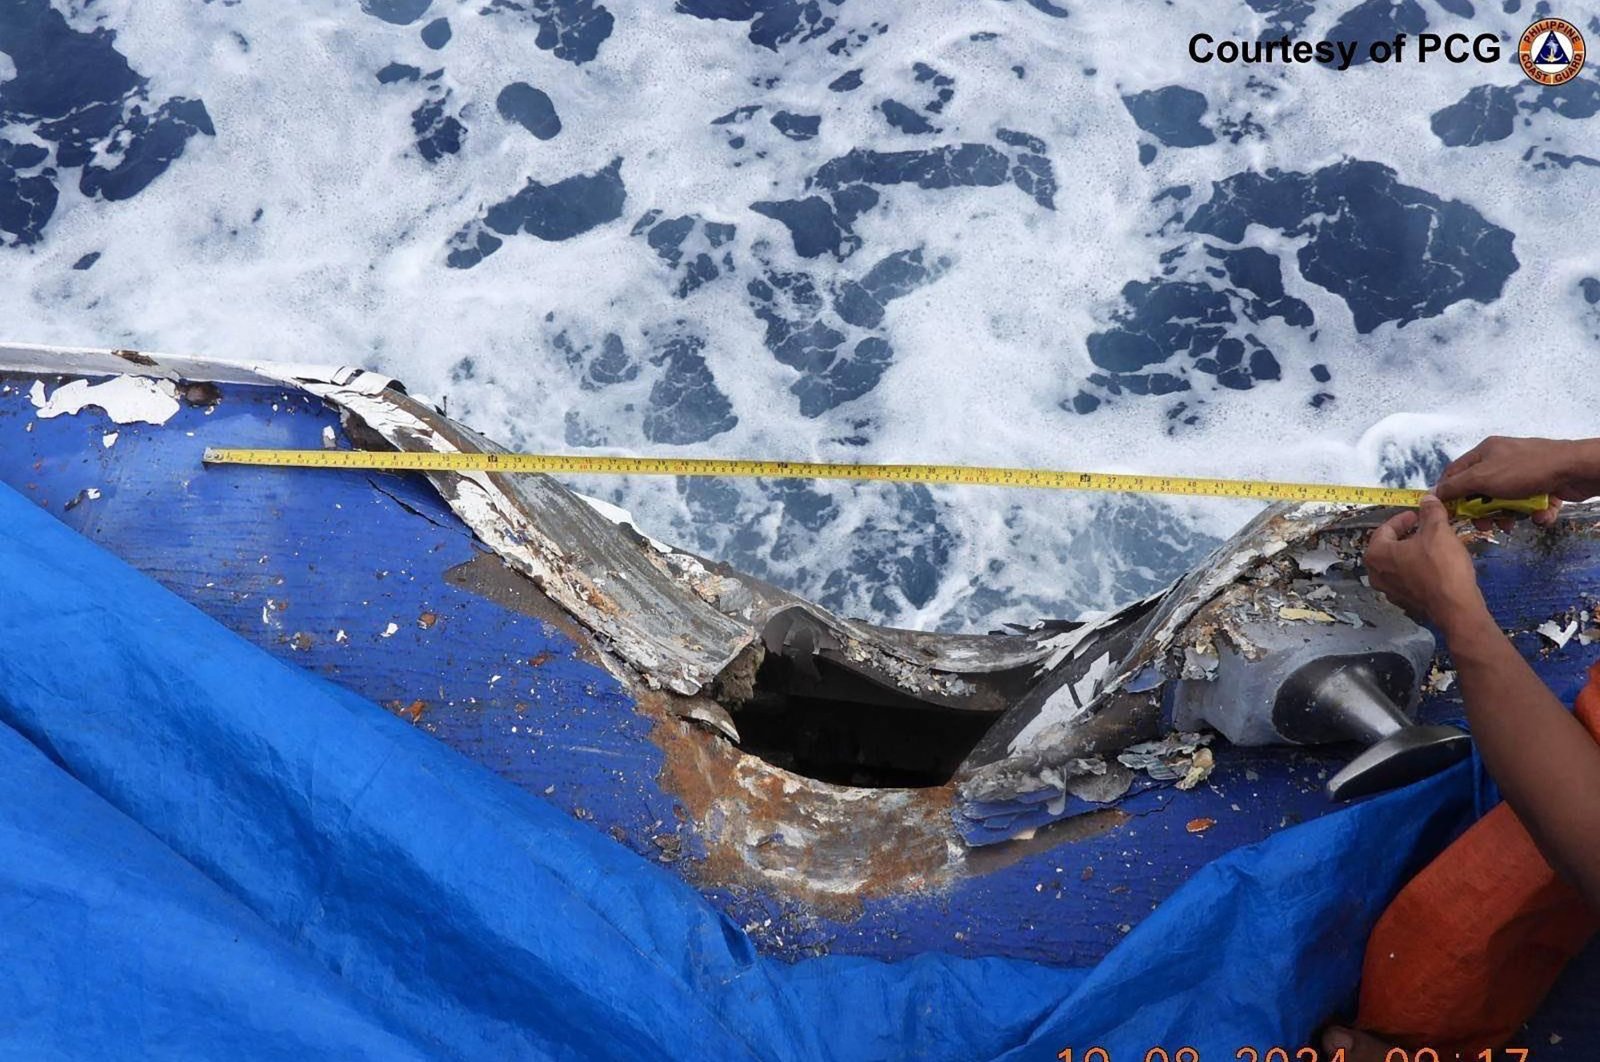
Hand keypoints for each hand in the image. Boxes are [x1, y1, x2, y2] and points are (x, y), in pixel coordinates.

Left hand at [1365, 494, 1488, 632]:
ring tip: (1431, 544)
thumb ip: (1430, 512)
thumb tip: (1428, 499)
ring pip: (1397, 564)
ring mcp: (1389, 591)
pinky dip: (1417, 568)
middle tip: (1423, 527)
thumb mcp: (1438, 531)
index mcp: (1376, 554)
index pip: (1384, 529)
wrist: (1456, 607)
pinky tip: (1435, 565)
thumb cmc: (1442, 567)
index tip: (1416, 515)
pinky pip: (1407, 579)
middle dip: (1406, 535)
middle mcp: (1376, 574)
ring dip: (1412, 551)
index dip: (1402, 519)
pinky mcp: (1405, 601)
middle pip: (1388, 546)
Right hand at [1435, 436, 1597, 527]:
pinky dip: (1532, 513)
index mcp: (1484, 453)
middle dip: (1483, 511)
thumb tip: (1432, 494)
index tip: (1448, 513)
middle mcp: (1501, 461)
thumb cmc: (1525, 469)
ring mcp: (1522, 474)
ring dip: (1508, 516)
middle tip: (1487, 525)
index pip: (1455, 473)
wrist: (1575, 469)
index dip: (1448, 494)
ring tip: (1514, 523)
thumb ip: (1455, 486)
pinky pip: (1528, 504)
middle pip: (1480, 491)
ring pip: (1504, 501)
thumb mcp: (1483, 478)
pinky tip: (1540, 514)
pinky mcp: (1541, 485)